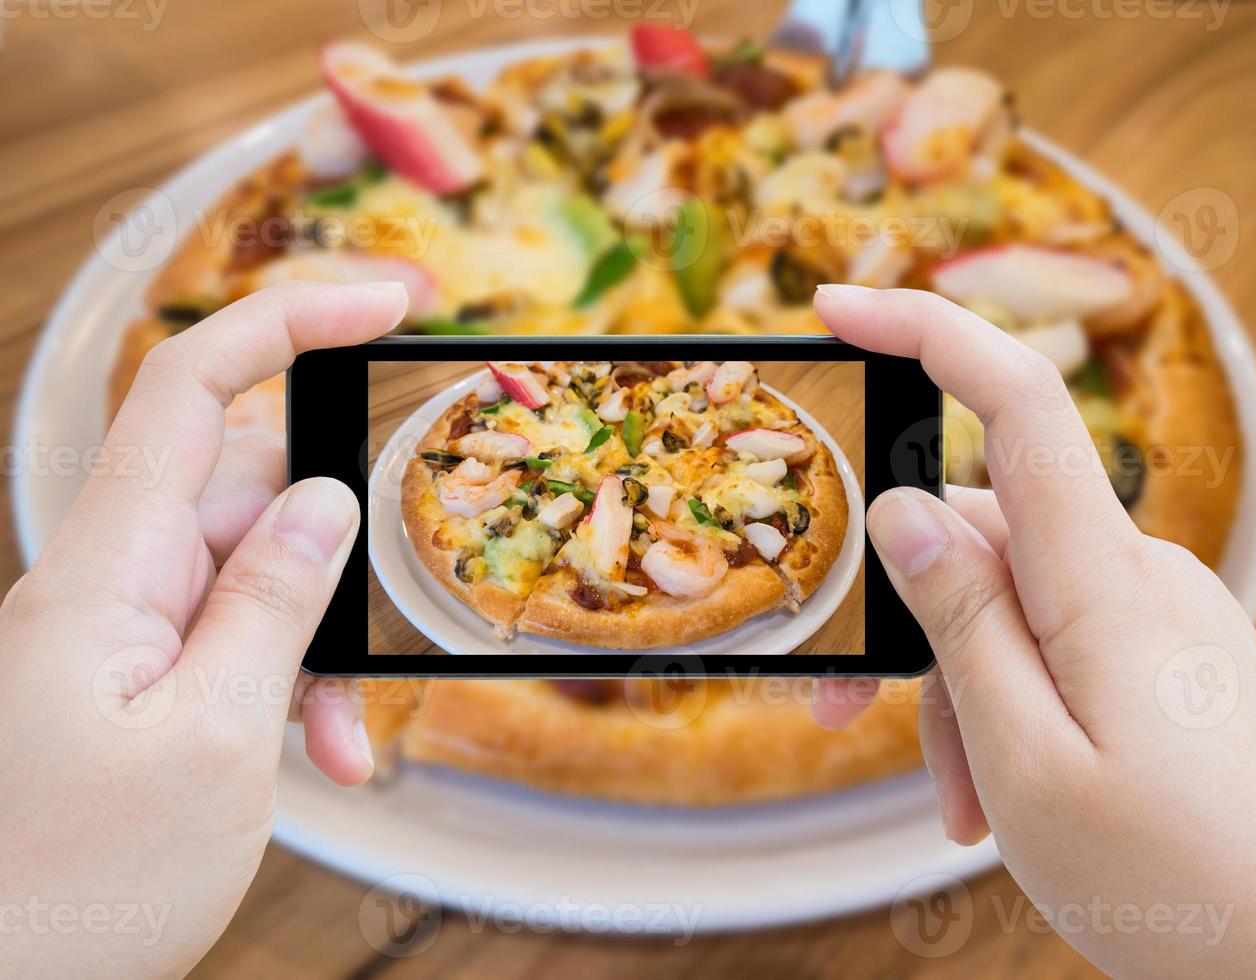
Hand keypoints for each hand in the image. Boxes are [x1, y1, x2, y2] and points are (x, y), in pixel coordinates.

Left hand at [0, 282, 406, 976]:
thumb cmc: (71, 889)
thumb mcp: (214, 743)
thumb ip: (272, 606)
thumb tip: (320, 503)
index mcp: (108, 569)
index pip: (190, 387)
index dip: (290, 319)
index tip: (391, 301)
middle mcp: (111, 578)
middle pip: (247, 488)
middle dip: (335, 548)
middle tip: (384, 624)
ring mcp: (124, 629)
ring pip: (255, 576)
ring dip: (319, 645)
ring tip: (343, 740)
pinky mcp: (139, 676)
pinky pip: (233, 640)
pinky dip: (290, 686)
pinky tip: (321, 755)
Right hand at [810, 285, 1255, 975]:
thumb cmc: (1181, 878)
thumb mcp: (1028, 761)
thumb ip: (960, 625)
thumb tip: (902, 511)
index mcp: (1100, 581)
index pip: (1011, 403)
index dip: (921, 332)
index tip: (834, 306)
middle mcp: (1133, 572)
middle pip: (975, 540)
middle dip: (905, 624)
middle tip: (848, 717)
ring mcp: (1151, 612)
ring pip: (1005, 608)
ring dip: (958, 694)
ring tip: (964, 807)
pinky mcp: (1159, 653)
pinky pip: (1052, 643)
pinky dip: (1008, 705)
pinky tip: (1004, 794)